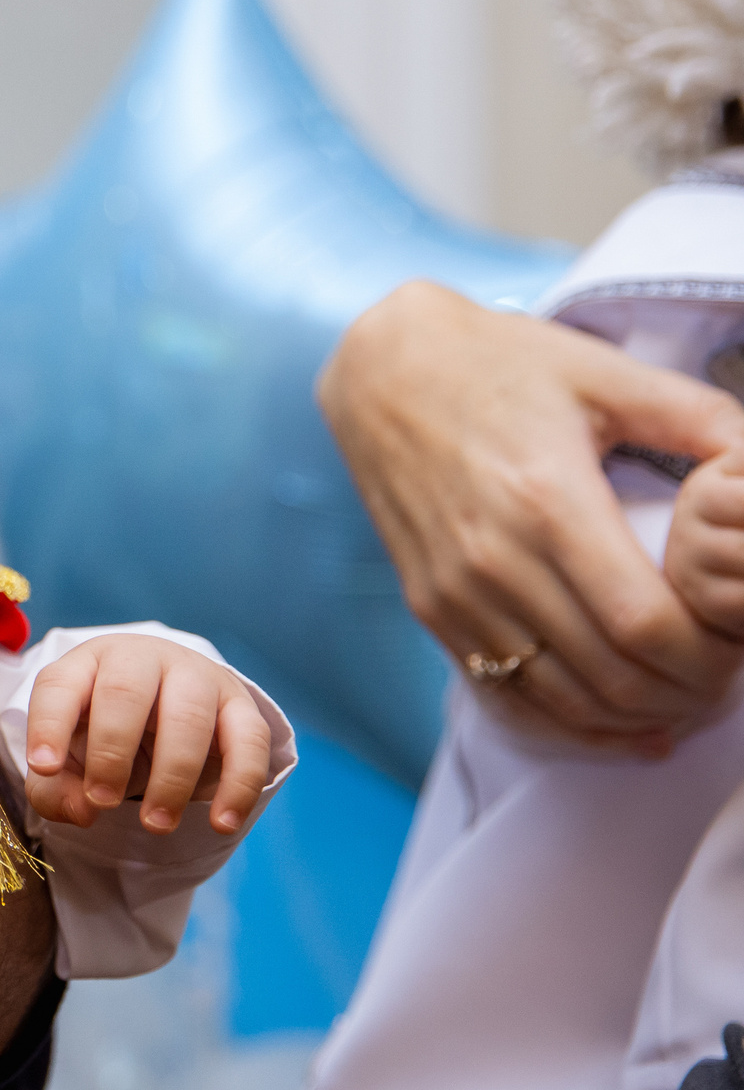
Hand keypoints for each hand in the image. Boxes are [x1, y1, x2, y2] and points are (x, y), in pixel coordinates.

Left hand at [21, 635, 272, 834]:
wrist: (166, 705)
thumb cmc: (103, 733)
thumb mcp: (68, 759)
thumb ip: (55, 790)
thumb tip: (81, 812)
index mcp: (87, 664)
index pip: (60, 685)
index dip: (49, 725)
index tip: (45, 768)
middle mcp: (141, 658)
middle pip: (124, 694)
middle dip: (111, 754)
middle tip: (103, 802)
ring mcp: (196, 675)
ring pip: (187, 715)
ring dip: (172, 777)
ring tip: (156, 824)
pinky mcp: (239, 704)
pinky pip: (248, 740)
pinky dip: (238, 785)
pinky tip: (222, 822)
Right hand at [320, 280, 743, 745]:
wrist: (382, 372)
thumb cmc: (498, 366)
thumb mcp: (607, 374)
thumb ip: (699, 418)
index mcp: (548, 501)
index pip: (643, 624)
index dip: (706, 658)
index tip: (737, 647)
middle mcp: (494, 560)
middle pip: (610, 677)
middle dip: (685, 694)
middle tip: (722, 677)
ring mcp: (455, 593)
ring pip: (562, 699)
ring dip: (634, 717)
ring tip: (681, 697)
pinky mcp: (431, 608)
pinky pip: (507, 694)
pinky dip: (572, 723)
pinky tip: (621, 723)